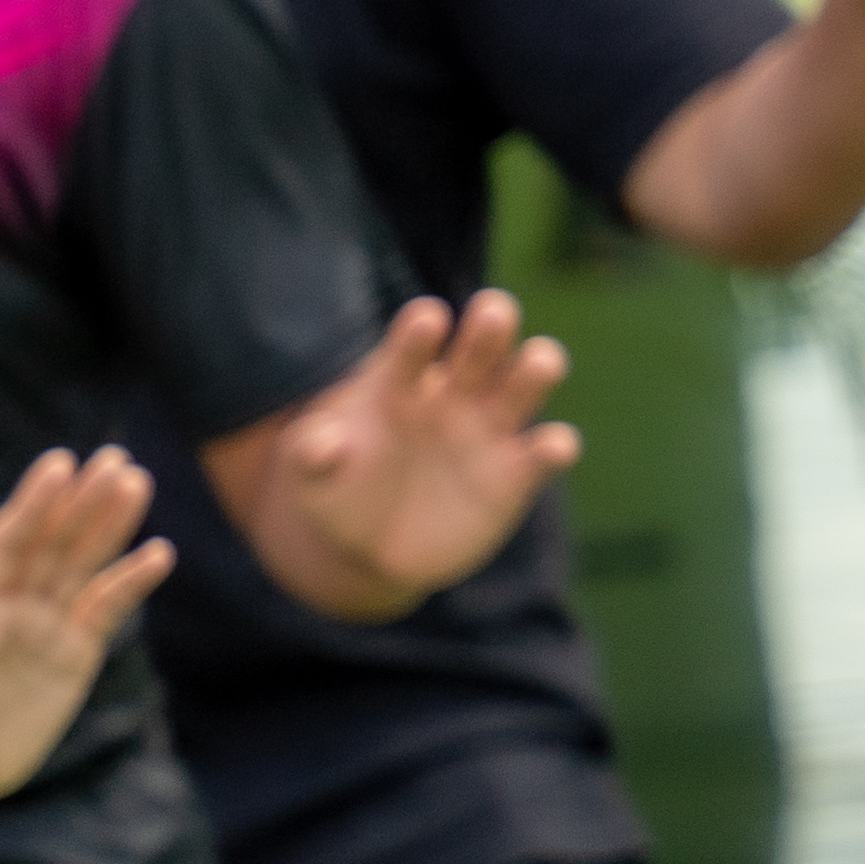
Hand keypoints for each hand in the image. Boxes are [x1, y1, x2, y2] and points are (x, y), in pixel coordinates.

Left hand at [0, 445, 165, 823]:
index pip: (7, 542)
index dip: (32, 504)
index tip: (57, 465)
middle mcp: (12, 603)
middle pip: (51, 542)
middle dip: (80, 501)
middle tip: (114, 459)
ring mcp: (47, 625)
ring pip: (82, 565)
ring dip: (109, 525)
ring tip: (136, 481)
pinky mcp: (75, 652)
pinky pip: (106, 609)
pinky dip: (130, 581)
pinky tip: (158, 553)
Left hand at [244, 287, 574, 609]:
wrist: (367, 551)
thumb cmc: (337, 493)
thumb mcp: (312, 477)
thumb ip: (310, 455)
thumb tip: (319, 443)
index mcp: (400, 382)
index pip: (413, 345)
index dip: (419, 332)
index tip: (426, 318)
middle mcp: (454, 393)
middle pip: (481, 345)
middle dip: (490, 326)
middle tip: (492, 313)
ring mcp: (489, 430)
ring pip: (525, 383)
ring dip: (537, 367)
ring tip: (537, 362)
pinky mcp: (515, 475)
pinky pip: (545, 452)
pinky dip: (554, 447)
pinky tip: (550, 448)